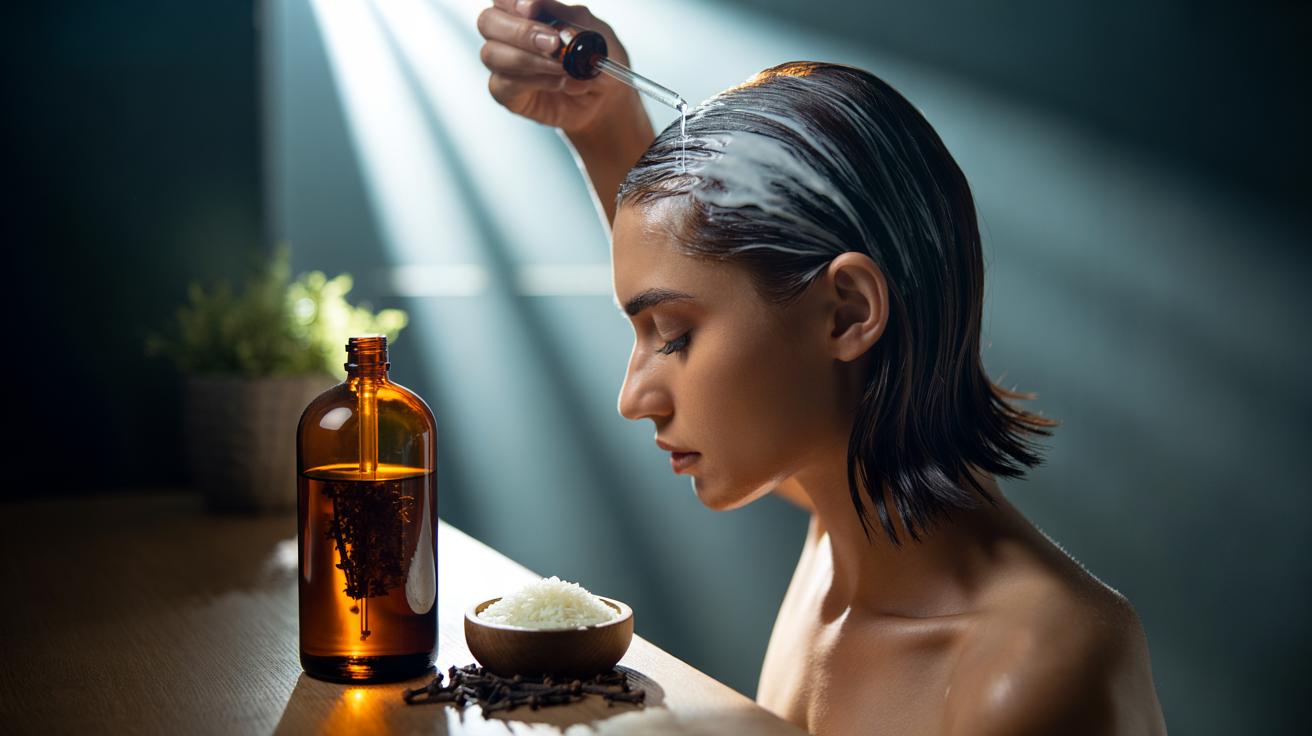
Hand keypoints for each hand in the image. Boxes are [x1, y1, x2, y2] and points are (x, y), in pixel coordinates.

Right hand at [477, 0, 636, 135]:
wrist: (608, 97)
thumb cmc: (596, 59)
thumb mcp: (594, 32)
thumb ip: (569, 17)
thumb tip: (542, 6)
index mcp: (527, 11)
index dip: (512, 1)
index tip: (531, 9)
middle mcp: (509, 34)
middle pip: (488, 21)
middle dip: (520, 32)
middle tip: (552, 44)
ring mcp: (505, 64)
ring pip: (492, 54)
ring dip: (530, 60)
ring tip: (562, 68)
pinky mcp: (507, 93)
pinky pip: (503, 84)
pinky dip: (534, 82)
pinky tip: (558, 83)